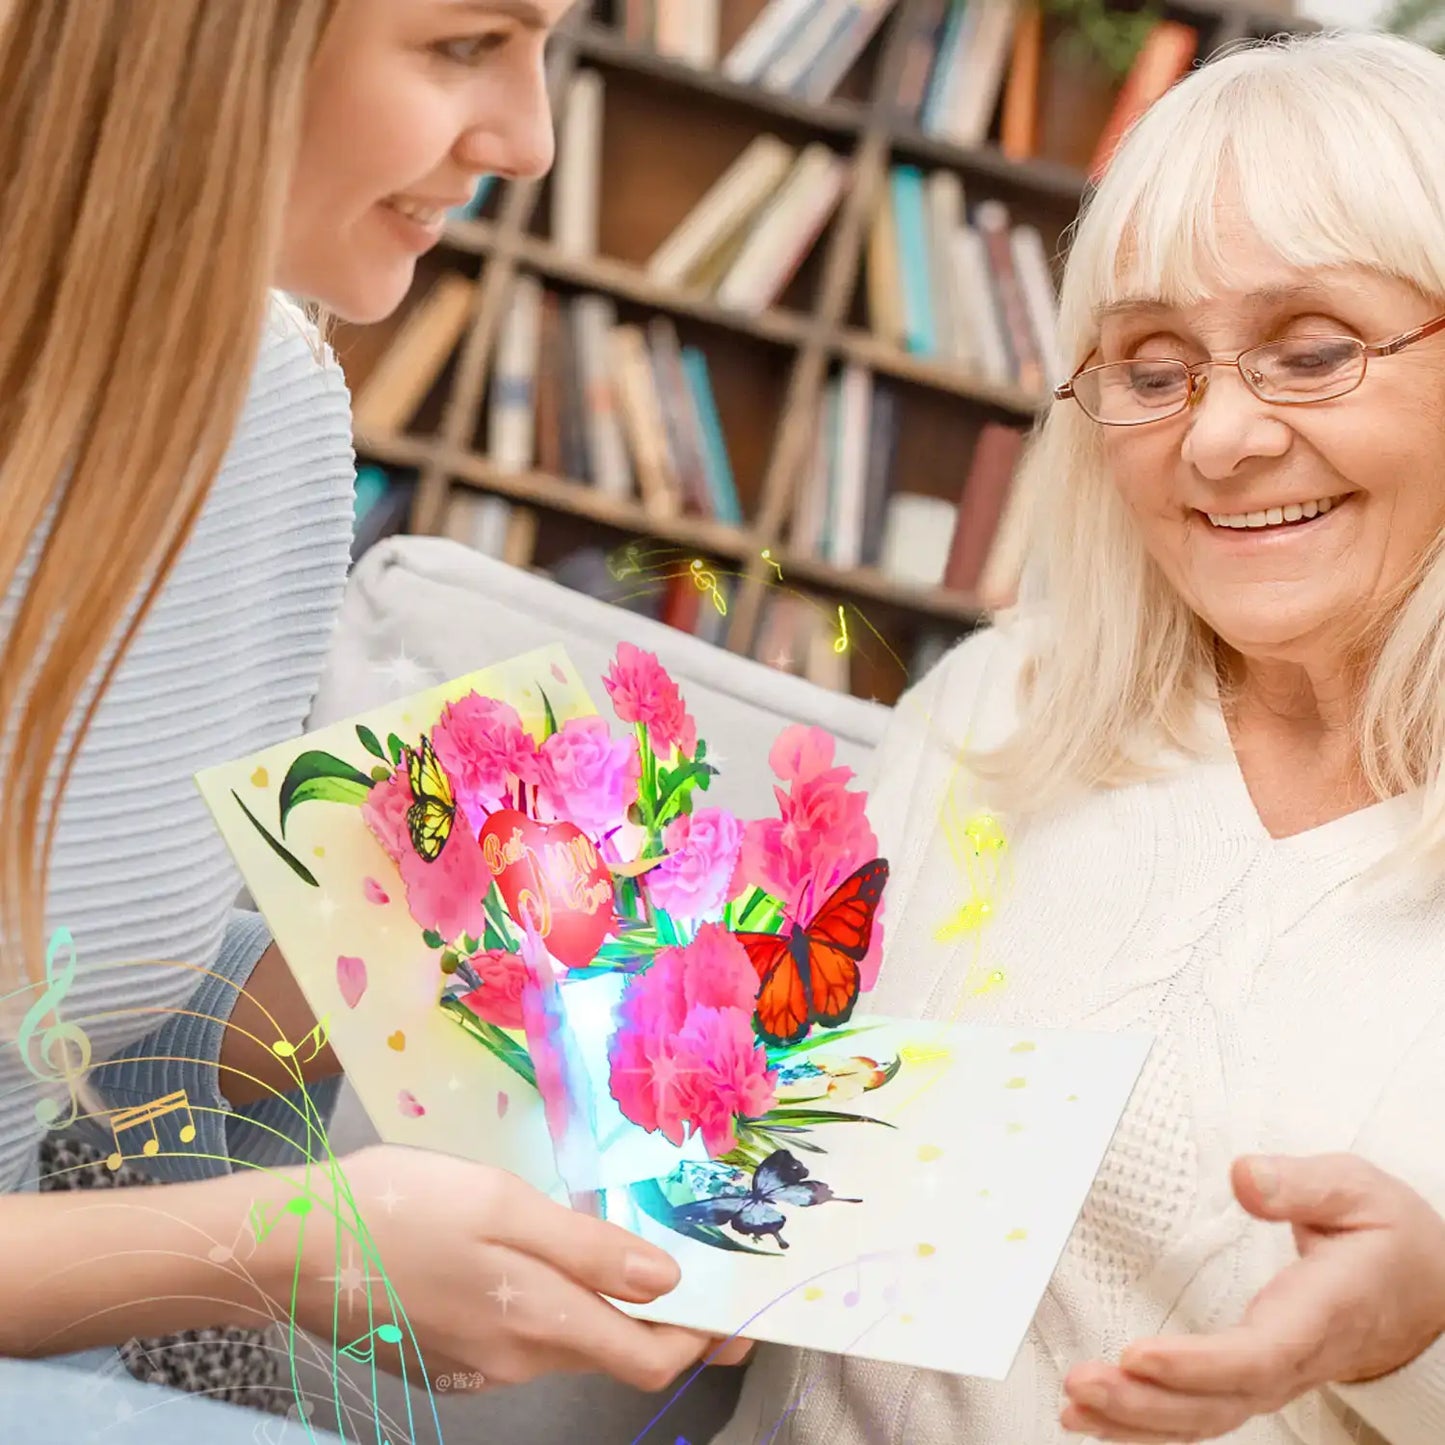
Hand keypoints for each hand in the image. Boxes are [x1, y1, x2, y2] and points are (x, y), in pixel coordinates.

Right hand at [261, 1144, 735, 1392]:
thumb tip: (667, 1281)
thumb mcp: (503, 1206)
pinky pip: (522, 1336)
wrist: (290, 1247)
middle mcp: (517, 1358)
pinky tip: (542, 1261)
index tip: (744, 1315)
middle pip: (613, 1350)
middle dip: (663, 1320)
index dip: (702, 1340)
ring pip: (567, 1340)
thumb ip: (587, 1249)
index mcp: (540, 1319)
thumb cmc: (402, 1208)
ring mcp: (479, 1364)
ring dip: (607, 1308)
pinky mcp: (448, 1355)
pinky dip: (555, 1307)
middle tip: (699, 1269)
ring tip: (624, 1250)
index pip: (646, 1356)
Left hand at [1061, 1153, 1444, 1440]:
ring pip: (1205, 1417)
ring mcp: (1275, 1376)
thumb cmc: (1390, 1241)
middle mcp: (1295, 1358)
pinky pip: (1202, 1412)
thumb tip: (1244, 1176)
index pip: (1256, 1355)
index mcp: (1322, 1313)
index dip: (1196, 1364)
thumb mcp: (1358, 1192)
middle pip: (1218, 1401)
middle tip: (1082, 1385)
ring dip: (1136, 1419)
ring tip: (1074, 1406)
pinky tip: (1098, 1417)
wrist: (1432, 1295)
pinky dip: (1148, 1421)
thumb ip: (1301, 1184)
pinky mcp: (1255, 1378)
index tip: (1137, 1355)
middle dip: (1145, 1401)